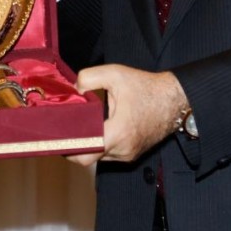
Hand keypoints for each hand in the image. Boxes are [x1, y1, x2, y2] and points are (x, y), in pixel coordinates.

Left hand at [69, 64, 187, 166]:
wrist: (174, 100)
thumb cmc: (145, 87)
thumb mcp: (115, 74)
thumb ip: (89, 77)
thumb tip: (74, 90)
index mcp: (119, 132)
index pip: (85, 152)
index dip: (68, 146)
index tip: (56, 136)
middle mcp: (123, 149)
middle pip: (88, 156)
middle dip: (74, 146)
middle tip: (62, 132)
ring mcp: (128, 155)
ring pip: (98, 157)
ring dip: (88, 145)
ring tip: (78, 128)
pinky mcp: (132, 155)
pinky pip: (108, 155)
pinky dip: (99, 145)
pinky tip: (95, 130)